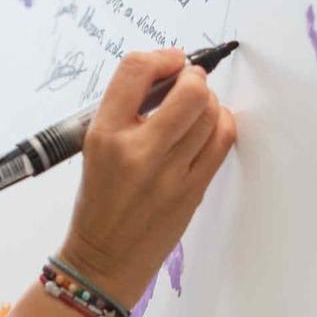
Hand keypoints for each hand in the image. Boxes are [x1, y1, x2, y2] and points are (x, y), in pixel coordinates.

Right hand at [59, 48, 236, 307]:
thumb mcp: (94, 148)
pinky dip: (222, 123)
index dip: (160, 57)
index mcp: (104, 134)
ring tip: (197, 108)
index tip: (169, 63)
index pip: (135, 70)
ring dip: (209, 101)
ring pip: (210, 114)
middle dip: (193, 78)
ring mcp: (169, 173)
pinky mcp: (192, 190)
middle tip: (188, 83)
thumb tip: (169, 76)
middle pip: (188, 90)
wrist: (104, 259)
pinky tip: (210, 126)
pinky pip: (222, 141)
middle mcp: (137, 150)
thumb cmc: (99, 201)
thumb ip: (126, 111)